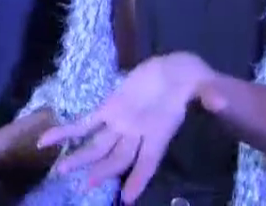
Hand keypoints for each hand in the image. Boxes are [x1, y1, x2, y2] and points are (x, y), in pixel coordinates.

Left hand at [36, 52, 218, 202]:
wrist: (179, 71)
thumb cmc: (194, 83)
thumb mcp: (206, 88)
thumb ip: (210, 96)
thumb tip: (219, 100)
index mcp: (160, 133)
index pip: (149, 161)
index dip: (139, 179)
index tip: (128, 198)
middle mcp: (137, 134)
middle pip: (118, 158)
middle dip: (103, 171)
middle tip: (85, 186)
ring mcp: (120, 123)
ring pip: (97, 146)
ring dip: (80, 157)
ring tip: (60, 170)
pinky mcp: (109, 108)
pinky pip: (84, 123)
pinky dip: (65, 132)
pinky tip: (46, 140)